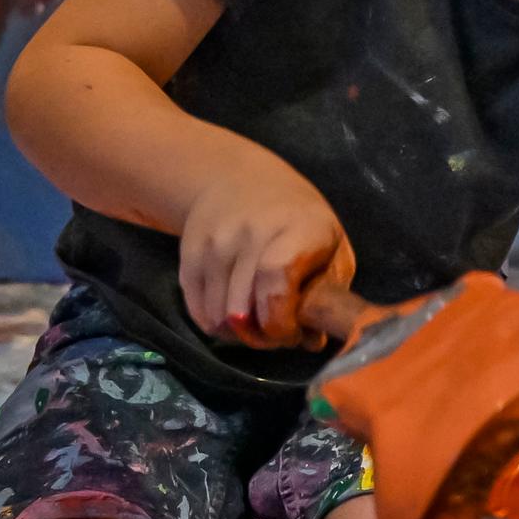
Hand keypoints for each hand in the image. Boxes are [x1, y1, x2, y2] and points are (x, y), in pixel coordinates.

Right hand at [172, 142, 352, 348]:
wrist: (235, 176)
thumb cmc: (295, 216)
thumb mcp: (330, 241)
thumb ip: (328, 291)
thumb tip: (312, 342)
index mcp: (298, 227)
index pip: (276, 278)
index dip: (280, 320)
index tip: (290, 334)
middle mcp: (251, 232)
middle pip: (243, 307)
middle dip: (263, 337)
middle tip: (277, 334)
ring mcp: (215, 243)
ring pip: (218, 316)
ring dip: (239, 334)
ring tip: (257, 322)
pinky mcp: (188, 255)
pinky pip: (198, 311)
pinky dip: (217, 325)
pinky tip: (236, 314)